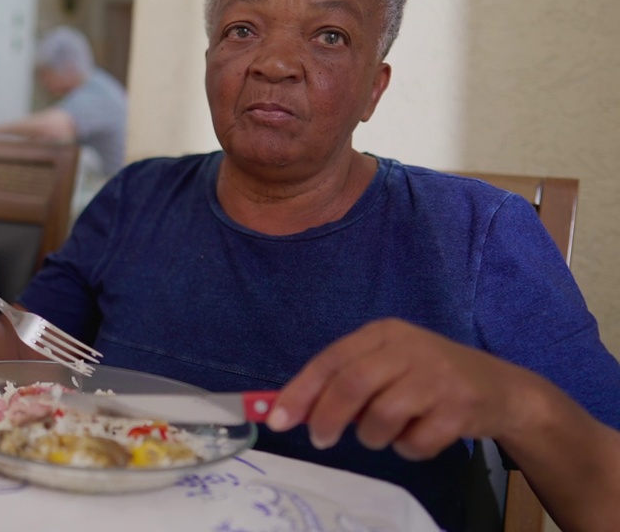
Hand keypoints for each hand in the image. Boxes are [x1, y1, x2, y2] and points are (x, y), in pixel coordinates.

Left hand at [268, 318, 529, 460]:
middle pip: (352, 384)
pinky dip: (408, 449)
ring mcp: (438, 376)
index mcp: (383, 333)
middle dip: (327, 417)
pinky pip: (416, 441)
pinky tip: (419, 437)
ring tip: (384, 434)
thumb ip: (345, 381)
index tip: (277, 419)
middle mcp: (409, 348)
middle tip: (320, 439)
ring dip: (373, 436)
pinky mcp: (461, 407)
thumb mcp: (388, 365)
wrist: (503, 389)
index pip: (331, 359)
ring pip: (382, 416)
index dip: (301, 391)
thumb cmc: (430, 377)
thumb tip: (293, 410)